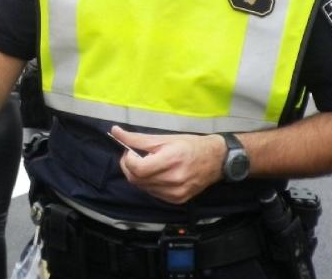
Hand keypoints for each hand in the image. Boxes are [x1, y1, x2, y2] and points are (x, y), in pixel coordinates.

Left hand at [110, 126, 224, 204]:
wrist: (216, 160)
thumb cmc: (190, 145)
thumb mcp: (165, 138)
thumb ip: (138, 138)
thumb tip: (115, 131)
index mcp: (171, 161)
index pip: (138, 169)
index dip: (128, 160)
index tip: (130, 152)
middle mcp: (174, 180)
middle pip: (137, 180)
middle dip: (129, 168)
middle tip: (134, 156)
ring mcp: (176, 193)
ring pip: (143, 188)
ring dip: (139, 176)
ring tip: (148, 164)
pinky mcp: (177, 200)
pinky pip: (153, 193)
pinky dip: (149, 183)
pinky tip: (157, 174)